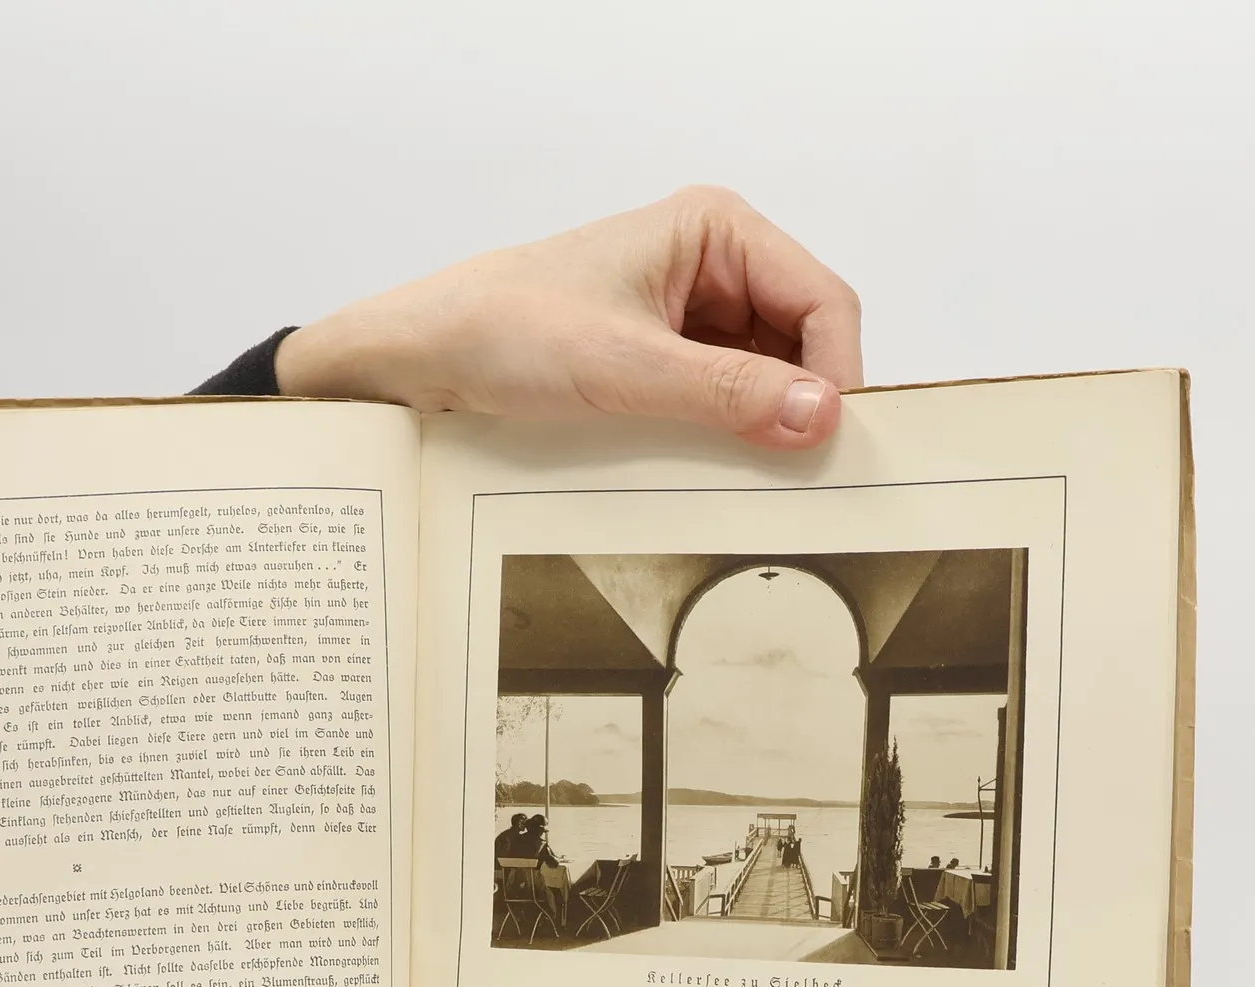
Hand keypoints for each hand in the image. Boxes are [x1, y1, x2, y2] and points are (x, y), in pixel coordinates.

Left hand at [277, 187, 862, 449]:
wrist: (417, 359)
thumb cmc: (502, 333)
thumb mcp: (621, 368)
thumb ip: (726, 393)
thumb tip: (822, 418)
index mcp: (715, 231)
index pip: (822, 301)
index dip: (837, 375)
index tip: (829, 448)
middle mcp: (712, 267)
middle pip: (803, 345)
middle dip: (804, 410)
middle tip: (802, 485)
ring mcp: (688, 320)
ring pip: (766, 383)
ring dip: (765, 433)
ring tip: (755, 488)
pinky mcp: (659, 367)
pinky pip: (721, 406)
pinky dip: (727, 443)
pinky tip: (717, 479)